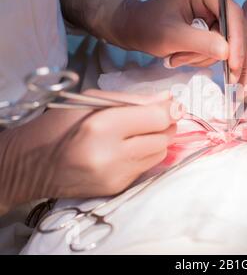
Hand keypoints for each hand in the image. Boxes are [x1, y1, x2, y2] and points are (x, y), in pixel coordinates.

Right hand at [0, 90, 182, 209]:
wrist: (31, 165)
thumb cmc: (58, 126)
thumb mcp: (91, 101)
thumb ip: (133, 100)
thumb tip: (168, 100)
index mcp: (101, 126)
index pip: (156, 119)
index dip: (169, 109)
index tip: (171, 104)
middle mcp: (111, 155)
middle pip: (163, 137)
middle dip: (165, 124)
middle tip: (155, 116)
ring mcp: (115, 176)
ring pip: (159, 153)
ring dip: (157, 140)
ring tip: (139, 132)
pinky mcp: (117, 188)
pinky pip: (146, 167)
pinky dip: (144, 154)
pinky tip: (127, 148)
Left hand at [119, 0, 245, 82]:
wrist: (135, 29)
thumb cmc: (147, 27)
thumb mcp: (172, 36)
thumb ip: (200, 43)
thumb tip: (226, 52)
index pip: (231, 12)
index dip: (236, 39)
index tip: (234, 63)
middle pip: (232, 29)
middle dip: (217, 52)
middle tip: (198, 65)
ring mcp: (212, 12)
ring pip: (225, 42)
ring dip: (203, 56)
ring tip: (178, 57)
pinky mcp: (209, 25)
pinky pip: (217, 47)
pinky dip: (201, 57)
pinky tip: (183, 56)